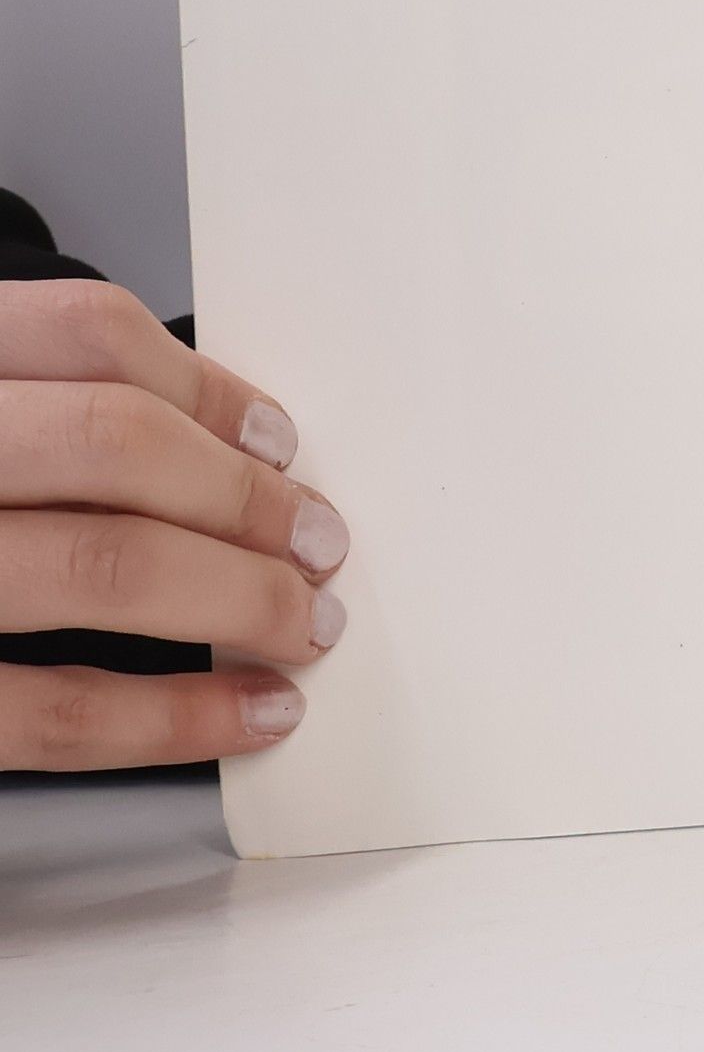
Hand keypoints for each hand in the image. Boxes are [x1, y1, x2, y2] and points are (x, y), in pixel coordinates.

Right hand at [0, 279, 347, 767]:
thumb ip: (34, 404)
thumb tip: (221, 447)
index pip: (87, 333)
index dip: (208, 389)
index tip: (281, 444)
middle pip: (115, 444)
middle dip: (244, 502)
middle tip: (320, 545)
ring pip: (100, 562)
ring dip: (238, 597)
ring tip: (304, 626)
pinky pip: (47, 709)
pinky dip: (171, 719)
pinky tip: (248, 713)